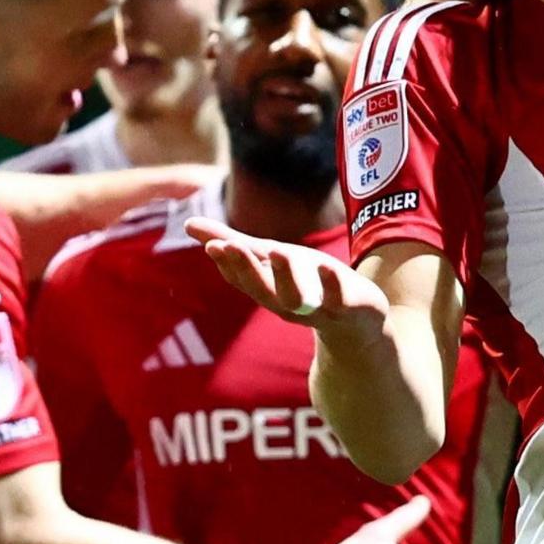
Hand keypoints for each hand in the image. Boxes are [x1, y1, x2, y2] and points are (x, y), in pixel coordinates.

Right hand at [190, 216, 389, 332]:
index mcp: (266, 289)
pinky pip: (337, 299)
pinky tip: (325, 266)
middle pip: (261, 289)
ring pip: (295, 298)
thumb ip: (232, 243)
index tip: (213, 244)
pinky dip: (331, 285)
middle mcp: (286, 303)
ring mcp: (316, 308)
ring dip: (284, 276)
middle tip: (230, 245)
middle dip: (246, 268)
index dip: (227, 263)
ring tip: (277, 250)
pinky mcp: (347, 307)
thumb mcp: (270, 258)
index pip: (241, 278)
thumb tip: (187, 225)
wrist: (356, 318)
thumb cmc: (307, 283)